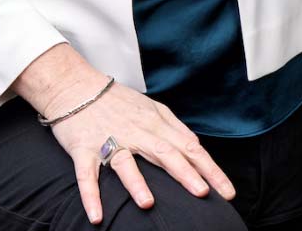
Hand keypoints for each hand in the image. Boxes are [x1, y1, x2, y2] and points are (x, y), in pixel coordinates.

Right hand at [13, 45, 234, 222]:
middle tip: (202, 194)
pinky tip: (96, 216)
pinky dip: (90, 195)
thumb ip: (174, 127)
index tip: (227, 191)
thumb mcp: (151, 108)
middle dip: (184, 174)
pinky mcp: (83, 149)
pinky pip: (86, 175)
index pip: (188, 147)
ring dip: (136, 183)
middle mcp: (134, 132)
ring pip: (124, 162)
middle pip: (163, 153)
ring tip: (148, 203)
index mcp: (154, 123)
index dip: (208, 169)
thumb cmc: (116, 100)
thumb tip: (196, 146)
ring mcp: (108, 140)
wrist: (75, 85)